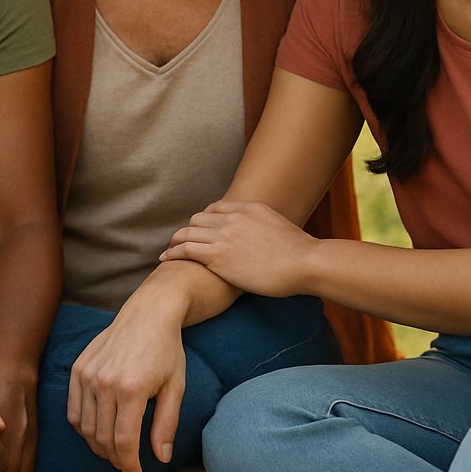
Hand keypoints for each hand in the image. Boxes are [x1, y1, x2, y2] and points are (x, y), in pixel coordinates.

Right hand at [66, 303, 186, 471]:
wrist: (148, 313)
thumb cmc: (167, 350)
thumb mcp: (176, 387)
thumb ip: (166, 424)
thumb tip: (160, 457)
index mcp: (131, 389)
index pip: (124, 442)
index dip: (129, 466)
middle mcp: (105, 382)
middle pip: (102, 438)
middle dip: (115, 459)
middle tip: (127, 464)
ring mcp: (87, 375)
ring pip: (84, 428)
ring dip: (98, 446)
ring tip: (113, 449)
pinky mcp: (78, 368)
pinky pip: (73, 410)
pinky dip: (82, 427)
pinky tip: (97, 429)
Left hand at [161, 199, 314, 296]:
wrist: (305, 263)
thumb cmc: (299, 253)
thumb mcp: (279, 227)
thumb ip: (264, 226)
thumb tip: (263, 236)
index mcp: (248, 208)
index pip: (215, 208)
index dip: (204, 220)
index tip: (200, 231)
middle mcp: (233, 218)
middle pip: (198, 219)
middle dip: (189, 230)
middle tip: (182, 242)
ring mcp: (224, 236)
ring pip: (188, 232)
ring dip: (176, 241)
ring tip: (168, 250)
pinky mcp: (218, 256)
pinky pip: (186, 250)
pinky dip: (173, 252)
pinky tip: (166, 258)